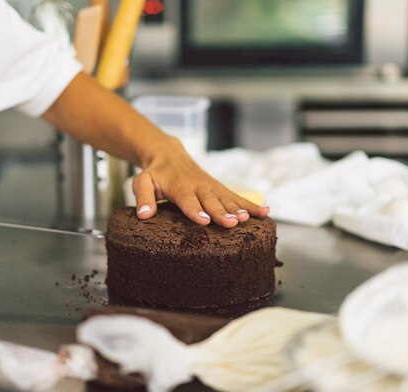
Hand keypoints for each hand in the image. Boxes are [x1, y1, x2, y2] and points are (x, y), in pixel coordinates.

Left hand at [132, 138, 268, 227]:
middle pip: (211, 200)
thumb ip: (143, 196)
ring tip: (248, 218)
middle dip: (221, 211)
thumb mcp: (142, 181)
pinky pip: (236, 196)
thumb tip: (143, 215)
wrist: (168, 153)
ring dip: (238, 208)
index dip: (195, 210)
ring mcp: (211, 186)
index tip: (203, 220)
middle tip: (231, 222)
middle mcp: (198, 186)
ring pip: (226, 198)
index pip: (187, 199)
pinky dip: (251, 204)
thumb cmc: (154, 172)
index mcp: (178, 185)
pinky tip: (265, 212)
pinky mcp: (219, 188)